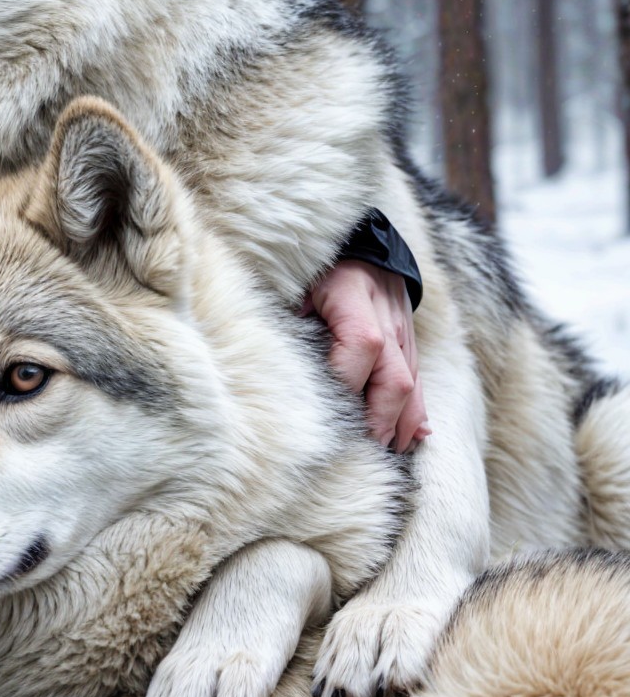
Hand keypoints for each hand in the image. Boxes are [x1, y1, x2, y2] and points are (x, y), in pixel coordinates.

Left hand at [305, 260, 427, 451]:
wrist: (362, 242)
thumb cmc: (318, 265)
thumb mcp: (298, 280)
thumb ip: (292, 315)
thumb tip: (278, 360)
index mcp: (355, 298)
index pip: (361, 346)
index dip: (346, 380)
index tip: (327, 410)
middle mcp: (387, 320)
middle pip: (395, 377)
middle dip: (378, 419)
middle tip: (361, 450)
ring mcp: (403, 333)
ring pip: (412, 385)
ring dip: (398, 424)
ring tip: (384, 454)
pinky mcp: (409, 342)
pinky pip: (419, 380)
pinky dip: (416, 413)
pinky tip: (412, 439)